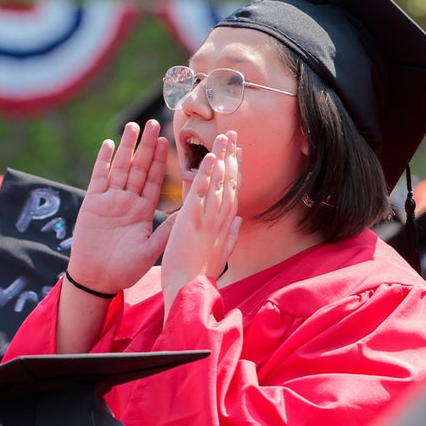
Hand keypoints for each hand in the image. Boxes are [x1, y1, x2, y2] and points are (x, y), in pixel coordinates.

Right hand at [66, 121, 174, 294]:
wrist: (97, 279)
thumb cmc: (124, 269)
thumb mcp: (152, 250)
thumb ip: (166, 230)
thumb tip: (188, 212)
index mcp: (143, 211)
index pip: (154, 180)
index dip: (161, 161)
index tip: (167, 141)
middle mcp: (127, 202)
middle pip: (139, 168)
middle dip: (146, 146)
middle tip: (153, 123)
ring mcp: (109, 201)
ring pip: (120, 168)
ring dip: (127, 147)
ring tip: (133, 126)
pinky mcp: (92, 203)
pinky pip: (99, 178)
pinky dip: (103, 162)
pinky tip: (108, 145)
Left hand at [161, 132, 240, 308]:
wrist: (187, 291)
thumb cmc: (198, 275)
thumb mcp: (220, 253)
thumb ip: (230, 234)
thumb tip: (238, 220)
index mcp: (225, 226)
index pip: (233, 191)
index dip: (237, 170)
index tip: (238, 152)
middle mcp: (221, 219)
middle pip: (230, 181)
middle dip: (232, 156)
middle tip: (233, 134)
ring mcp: (208, 219)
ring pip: (219, 183)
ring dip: (222, 158)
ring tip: (224, 136)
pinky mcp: (192, 220)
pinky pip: (201, 193)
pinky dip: (206, 174)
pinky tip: (210, 157)